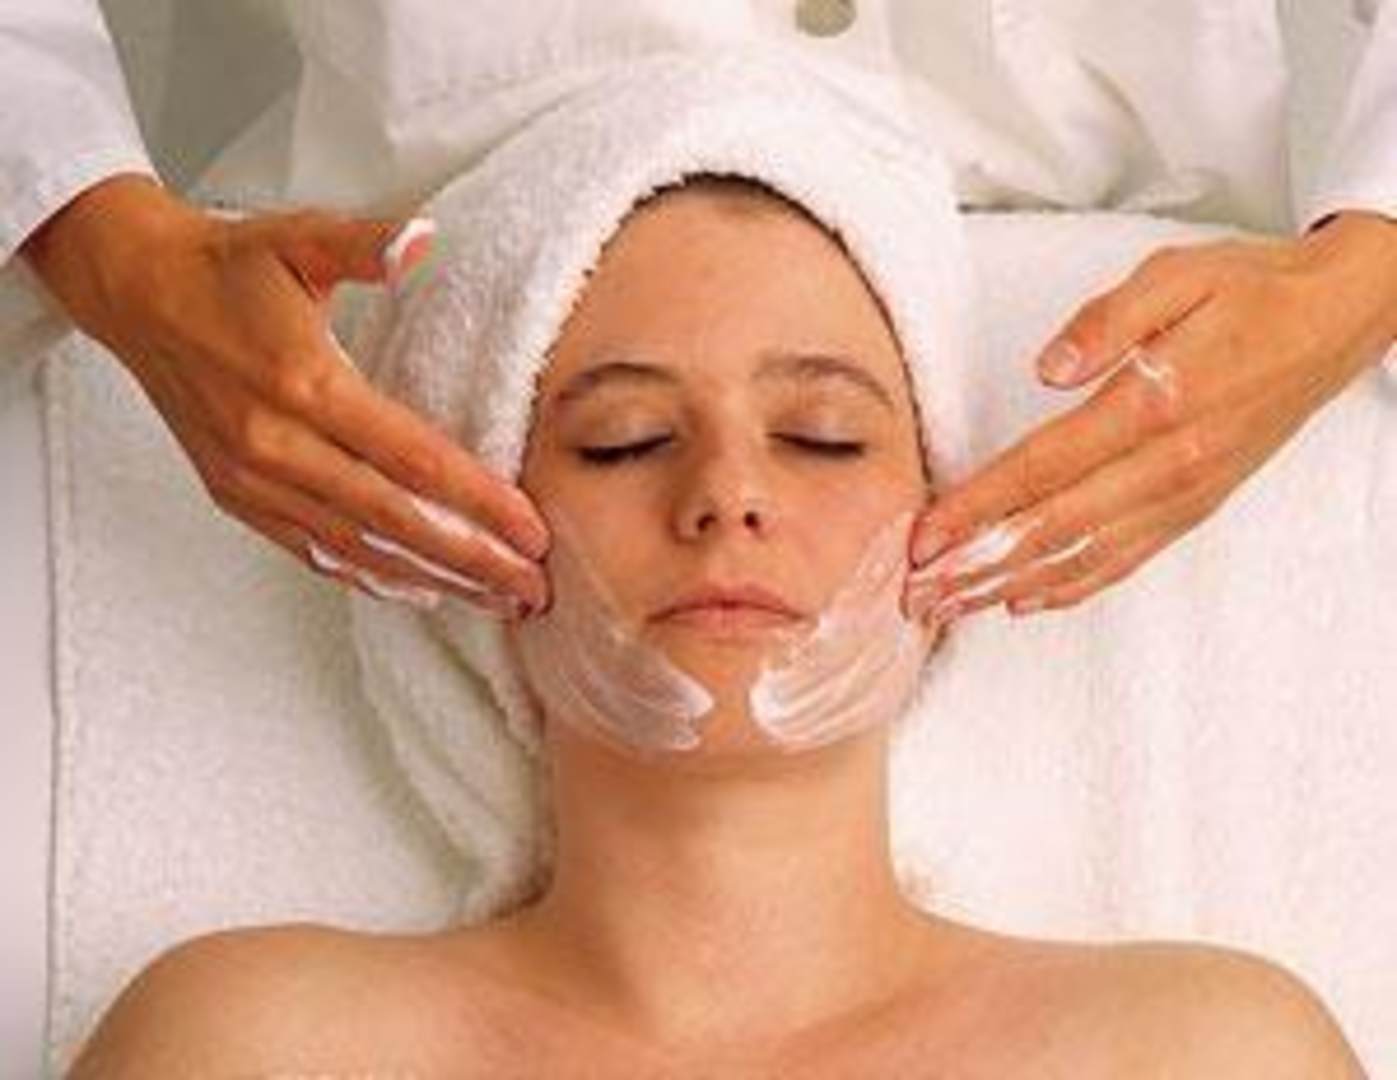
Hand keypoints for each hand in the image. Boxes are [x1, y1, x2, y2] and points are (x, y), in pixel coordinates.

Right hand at [22, 174, 549, 618]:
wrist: (136, 290)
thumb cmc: (227, 266)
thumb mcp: (299, 237)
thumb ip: (365, 243)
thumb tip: (421, 236)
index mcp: (305, 385)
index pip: (414, 461)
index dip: (480, 503)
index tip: (533, 532)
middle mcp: (277, 446)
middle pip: (395, 521)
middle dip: (472, 561)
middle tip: (532, 589)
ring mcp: (253, 481)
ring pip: (357, 549)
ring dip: (432, 580)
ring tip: (493, 602)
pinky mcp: (238, 496)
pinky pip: (313, 551)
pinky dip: (370, 577)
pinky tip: (419, 591)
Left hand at [903, 211, 1396, 627]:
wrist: (1332, 321)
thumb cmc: (1248, 292)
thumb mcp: (1176, 274)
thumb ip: (1107, 322)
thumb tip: (1047, 370)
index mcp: (1154, 405)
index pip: (1043, 468)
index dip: (977, 507)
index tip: (924, 536)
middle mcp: (1169, 464)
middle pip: (1052, 528)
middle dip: (976, 565)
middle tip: (916, 594)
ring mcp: (1183, 494)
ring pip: (1083, 557)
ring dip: (1009, 588)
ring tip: (950, 609)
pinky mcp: (1192, 507)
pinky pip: (1123, 560)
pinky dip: (1071, 587)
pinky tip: (1025, 601)